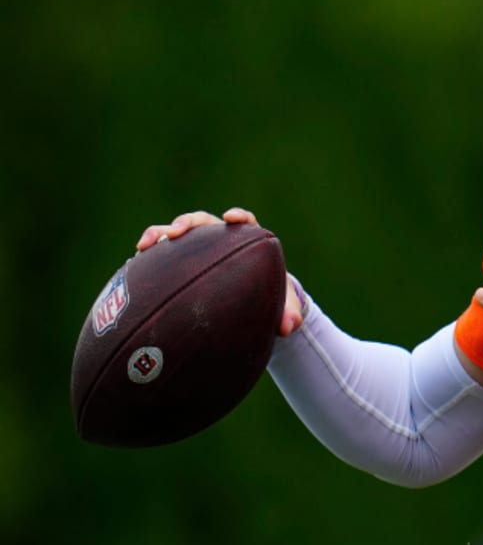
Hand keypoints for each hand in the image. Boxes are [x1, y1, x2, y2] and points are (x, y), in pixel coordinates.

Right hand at [135, 207, 303, 336]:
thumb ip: (288, 315)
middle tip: (174, 233)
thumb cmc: (268, 299)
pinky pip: (161, 256)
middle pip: (202, 223)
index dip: (239, 217)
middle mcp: (219, 239)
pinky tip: (132, 269)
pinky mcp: (178, 261)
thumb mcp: (281, 308)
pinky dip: (148, 259)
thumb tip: (288, 327)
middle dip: (186, 223)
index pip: (245, 222)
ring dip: (158, 235)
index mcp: (246, 242)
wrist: (249, 304)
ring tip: (143, 246)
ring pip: (174, 234)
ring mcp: (196, 248)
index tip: (231, 218)